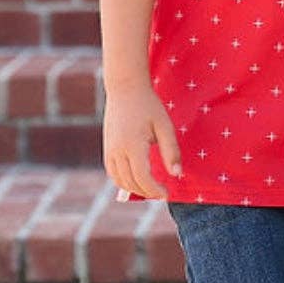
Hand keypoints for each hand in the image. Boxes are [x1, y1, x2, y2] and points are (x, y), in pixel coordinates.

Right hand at [103, 83, 181, 198]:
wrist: (125, 89)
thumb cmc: (149, 106)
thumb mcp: (164, 126)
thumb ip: (171, 151)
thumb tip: (177, 174)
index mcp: (133, 146)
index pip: (142, 178)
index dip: (155, 190)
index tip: (167, 193)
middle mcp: (117, 151)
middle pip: (130, 182)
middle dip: (146, 191)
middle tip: (162, 193)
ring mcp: (109, 151)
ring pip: (119, 180)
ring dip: (134, 189)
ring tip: (151, 189)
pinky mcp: (107, 148)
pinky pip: (113, 172)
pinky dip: (123, 181)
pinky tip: (136, 180)